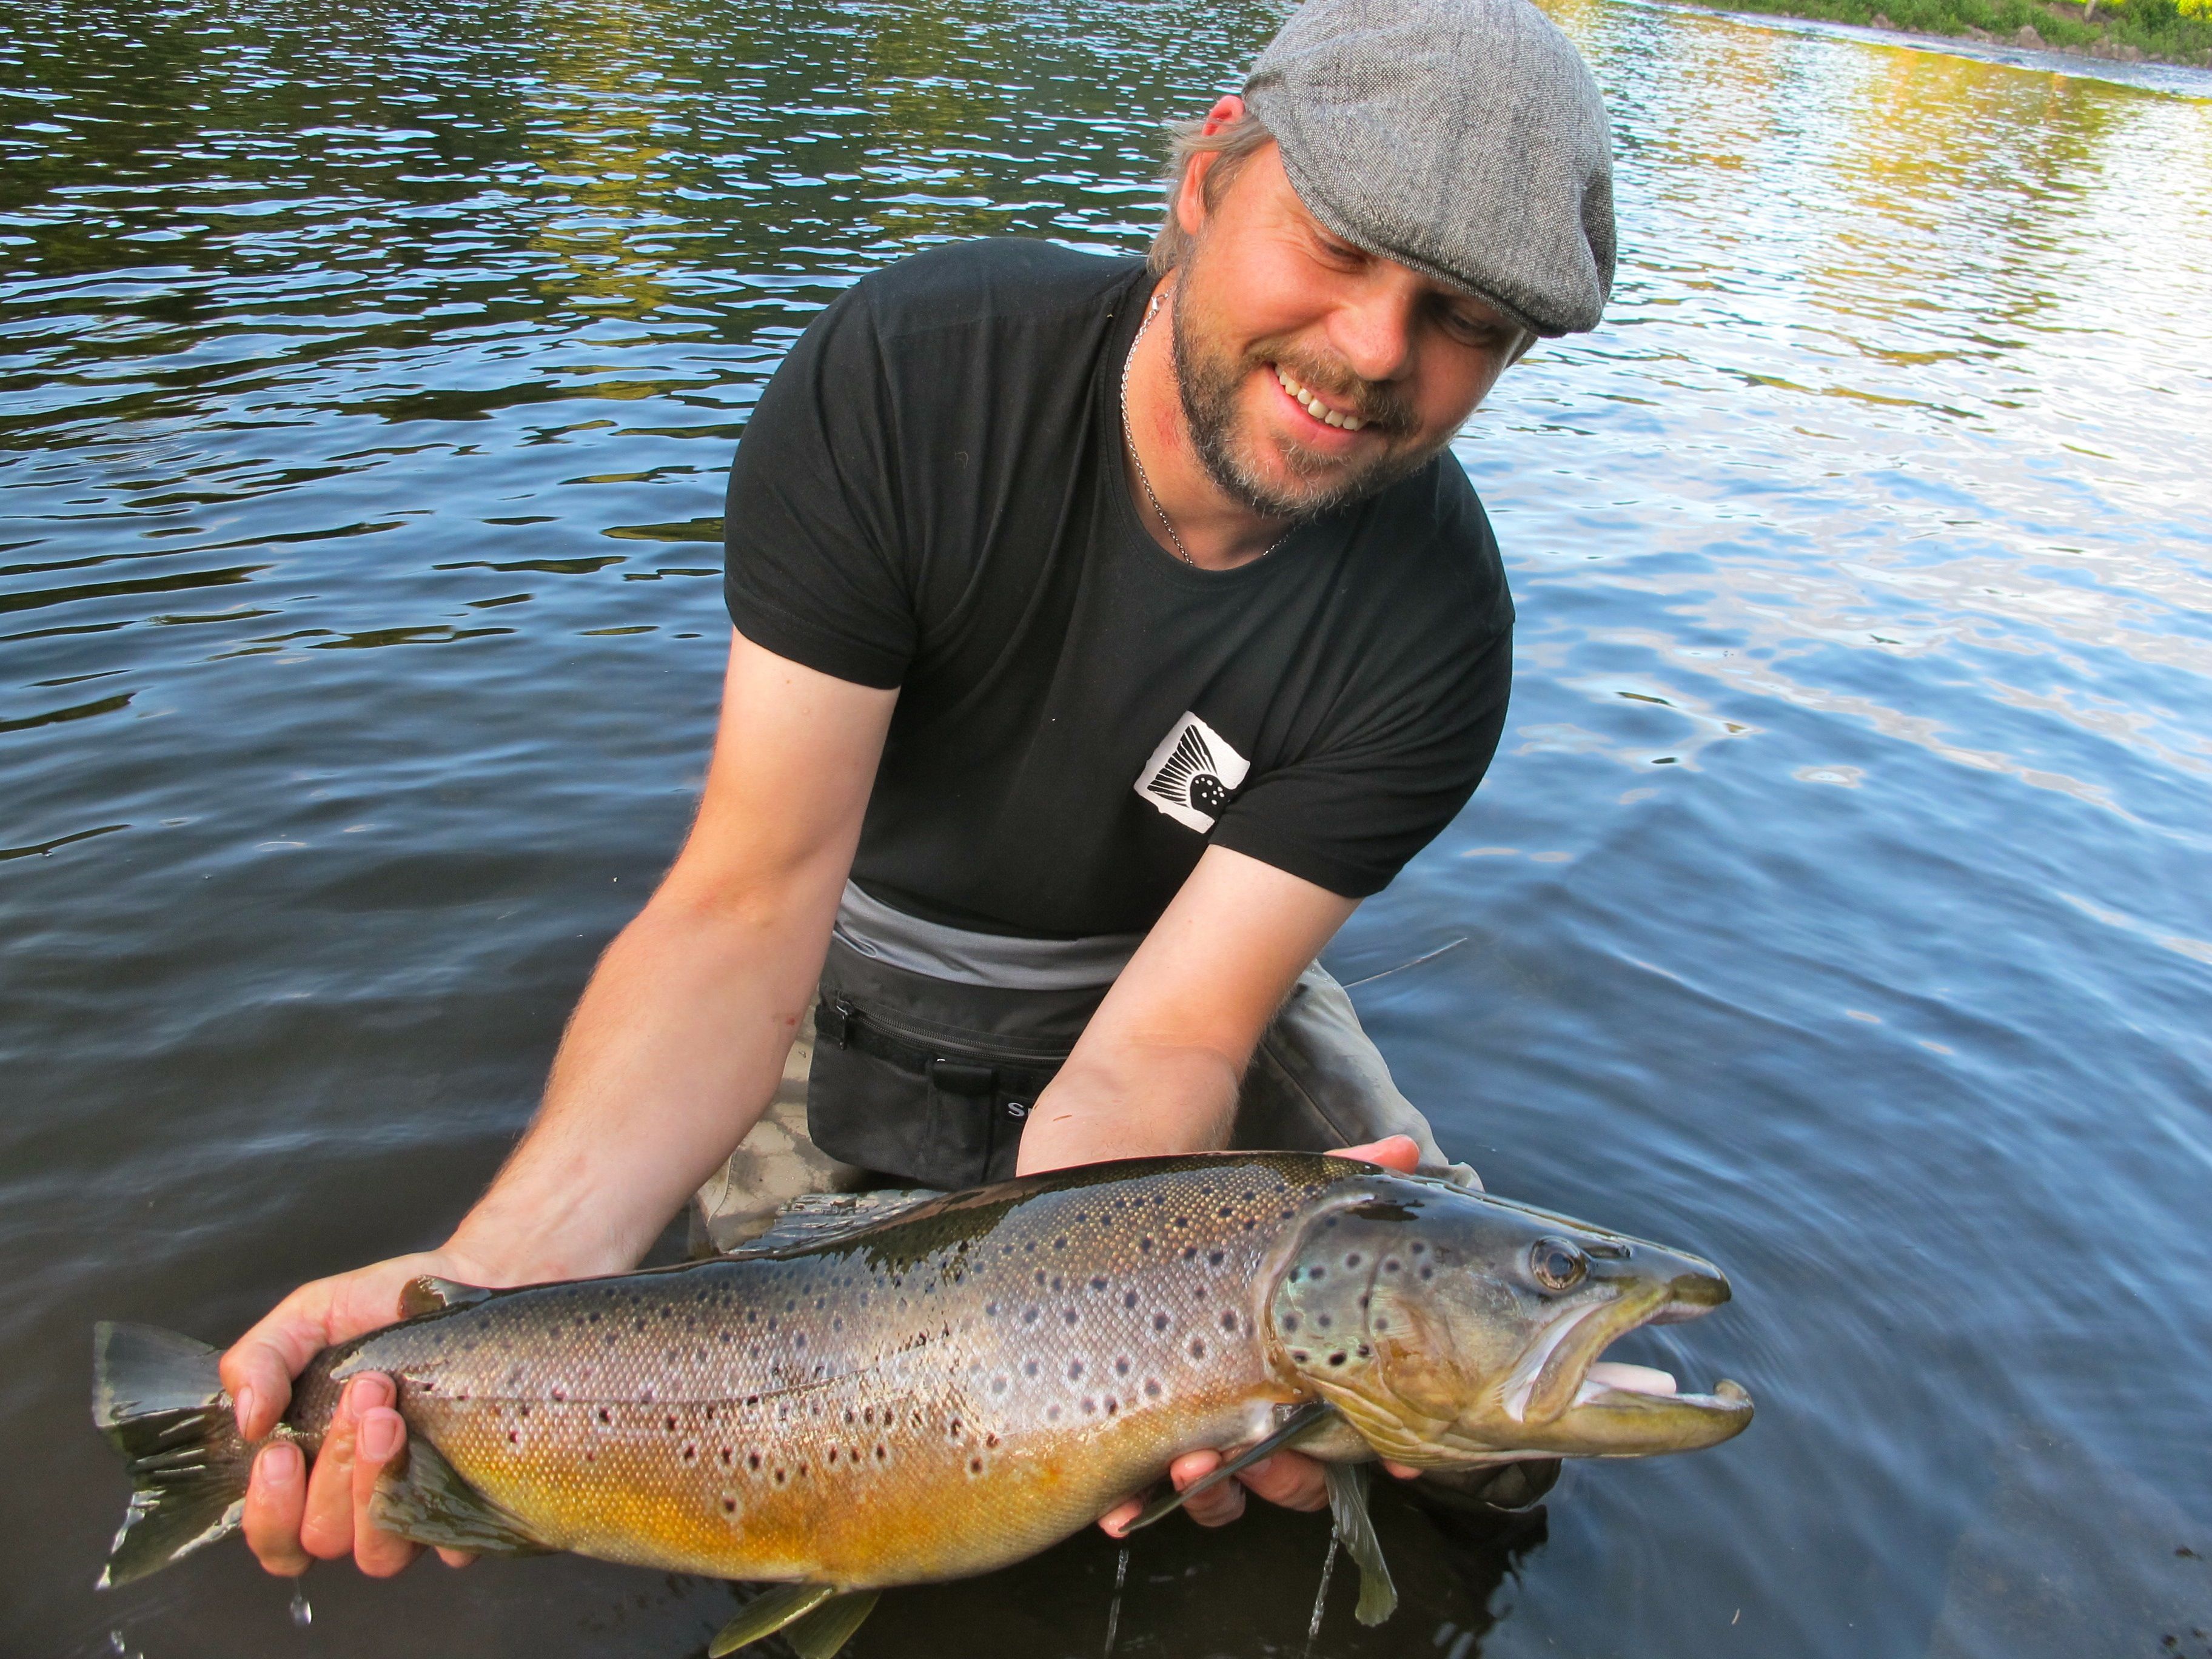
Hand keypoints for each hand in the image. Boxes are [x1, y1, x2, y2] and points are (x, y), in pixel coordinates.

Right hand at [220, 1250, 493, 1577]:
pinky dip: (440, 1508)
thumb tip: (247, 1420)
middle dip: (336, 1465)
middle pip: (324, 1536)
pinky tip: (446, 1454)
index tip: (281, 1452)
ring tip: (393, 1415)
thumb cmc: (386, 1306)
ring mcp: (413, 1511)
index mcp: (309, 1473)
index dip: (270, 1510)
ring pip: (379, 1552)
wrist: (477, 1283)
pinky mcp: (468, 1506)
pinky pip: (450, 1542)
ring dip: (377, 1482)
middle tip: (367, 1390)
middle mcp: (357, 1505)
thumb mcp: (311, 1316)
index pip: (276, 1537)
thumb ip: (261, 1359)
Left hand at [1097, 1136, 1425, 1535]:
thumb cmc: (1207, 1197)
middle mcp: (1246, 1404)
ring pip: (1216, 1492)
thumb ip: (1345, 1174)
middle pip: (1286, 1476)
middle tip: (1266, 1455)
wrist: (1113, 1168)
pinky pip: (1128, 1488)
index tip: (1398, 1462)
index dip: (1375, 1453)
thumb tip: (1405, 1150)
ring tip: (1194, 1464)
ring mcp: (1188, 1417)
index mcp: (1292, 1368)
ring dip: (1212, 1494)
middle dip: (1283, 1477)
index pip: (1345, 1433)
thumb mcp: (1276, 1192)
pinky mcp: (1122, 1415)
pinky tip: (1121, 1507)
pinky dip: (1128, 1506)